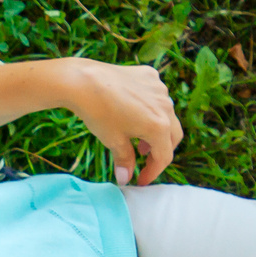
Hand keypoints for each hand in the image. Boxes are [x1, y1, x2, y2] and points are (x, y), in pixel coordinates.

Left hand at [61, 59, 182, 185]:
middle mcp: (166, 106)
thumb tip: (125, 178)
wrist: (83, 81)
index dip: (153, 172)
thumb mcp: (112, 140)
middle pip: (172, 135)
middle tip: (144, 160)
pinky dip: (149, 108)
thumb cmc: (98, 113)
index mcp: (159, 126)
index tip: (141, 180)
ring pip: (166, 114)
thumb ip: (124, 160)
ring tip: (138, 138)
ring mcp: (160, 89)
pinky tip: (132, 112)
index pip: (164, 156)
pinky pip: (156, 96)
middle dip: (160, 151)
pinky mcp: (150, 75)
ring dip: (156, 129)